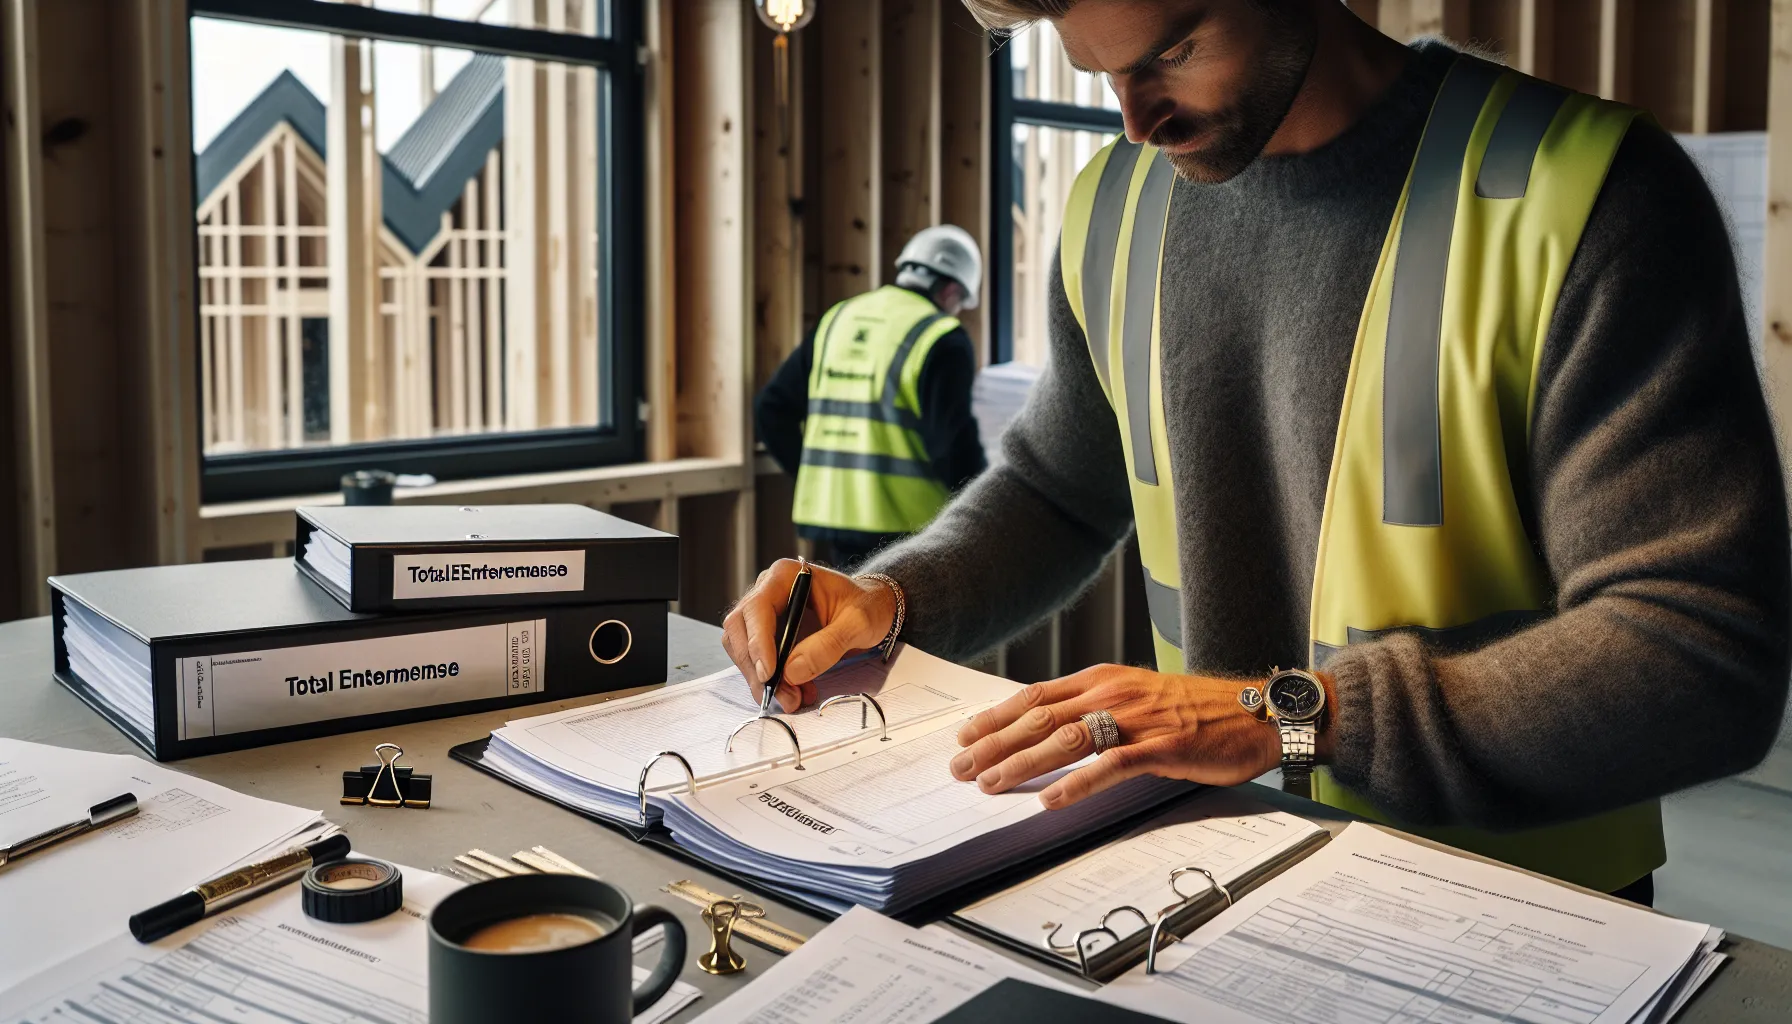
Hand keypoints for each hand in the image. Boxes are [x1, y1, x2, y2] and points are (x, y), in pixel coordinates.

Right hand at [721, 559, 897, 712]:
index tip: (769, 674)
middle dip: (756, 668)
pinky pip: (756, 659)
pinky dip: (770, 680)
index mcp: (787, 576)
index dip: (757, 642)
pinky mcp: (767, 634)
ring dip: (761, 679)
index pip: (758, 608)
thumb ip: (828, 645)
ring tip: (793, 698)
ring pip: (743, 648)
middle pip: (741, 630)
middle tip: (782, 696)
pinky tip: (795, 691)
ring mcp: (764, 613)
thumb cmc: (867, 606)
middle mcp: (768, 590)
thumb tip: (791, 672)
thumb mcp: (859, 623)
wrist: (871, 609)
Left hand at [948, 664, 1283, 809]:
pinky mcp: (1163, 747)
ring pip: (1066, 739)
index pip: (1035, 697)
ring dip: (1023, 763)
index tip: (964, 736)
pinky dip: (1079, 784)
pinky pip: (1112, 766)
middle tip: (961, 768)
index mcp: (1102, 680)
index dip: (995, 717)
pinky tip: (1053, 801)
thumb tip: (1049, 731)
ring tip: (991, 783)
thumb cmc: (1197, 710)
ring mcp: (1137, 719)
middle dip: (993, 743)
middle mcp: (1113, 694)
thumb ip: (1094, 710)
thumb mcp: (1136, 697)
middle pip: (1039, 718)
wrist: (1258, 712)